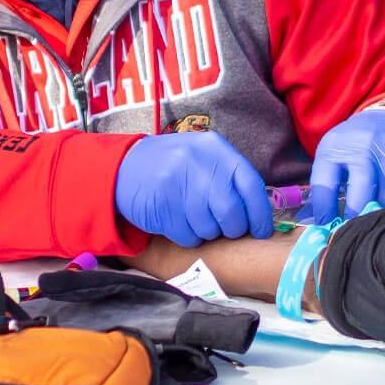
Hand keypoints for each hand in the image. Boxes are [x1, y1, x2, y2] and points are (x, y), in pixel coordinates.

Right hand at [115, 132, 273, 247]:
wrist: (123, 168)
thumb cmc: (173, 166)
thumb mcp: (202, 158)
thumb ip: (229, 177)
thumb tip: (259, 210)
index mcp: (215, 148)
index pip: (250, 185)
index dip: (260, 213)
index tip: (261, 230)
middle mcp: (198, 163)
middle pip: (232, 212)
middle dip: (232, 228)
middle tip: (224, 227)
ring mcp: (178, 184)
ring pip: (210, 228)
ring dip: (207, 232)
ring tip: (195, 218)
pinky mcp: (162, 206)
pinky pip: (189, 236)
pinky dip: (188, 236)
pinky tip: (180, 222)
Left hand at [308, 109, 384, 222]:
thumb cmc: (353, 146)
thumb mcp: (332, 156)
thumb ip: (323, 188)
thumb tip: (318, 225)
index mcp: (336, 146)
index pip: (325, 185)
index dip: (325, 211)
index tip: (328, 226)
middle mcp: (365, 144)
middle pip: (362, 193)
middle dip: (357, 216)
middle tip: (356, 227)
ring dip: (381, 210)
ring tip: (376, 211)